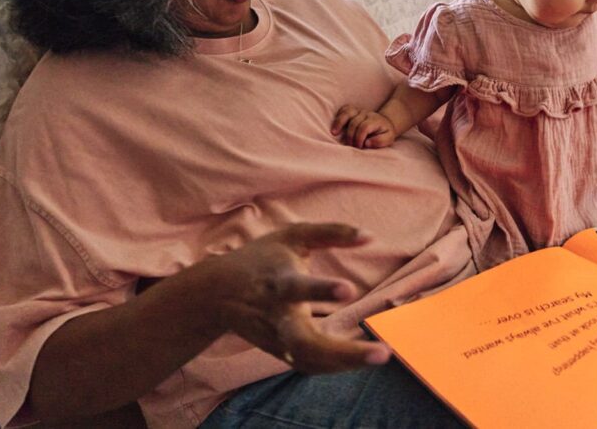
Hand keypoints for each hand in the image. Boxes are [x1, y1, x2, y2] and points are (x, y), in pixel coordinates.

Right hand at [211, 223, 390, 373]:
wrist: (214, 294)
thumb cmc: (261, 258)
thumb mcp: (292, 236)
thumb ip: (332, 232)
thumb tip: (371, 237)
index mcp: (278, 282)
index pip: (297, 287)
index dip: (321, 289)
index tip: (349, 289)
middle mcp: (277, 316)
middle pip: (306, 342)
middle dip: (344, 352)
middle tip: (382, 353)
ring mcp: (277, 339)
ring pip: (310, 360)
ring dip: (347, 362)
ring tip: (381, 354)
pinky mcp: (280, 352)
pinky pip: (311, 365)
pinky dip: (337, 365)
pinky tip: (363, 357)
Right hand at [331, 105, 396, 147]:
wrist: (385, 122)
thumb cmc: (385, 133)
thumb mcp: (388, 139)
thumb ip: (380, 141)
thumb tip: (366, 143)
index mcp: (375, 120)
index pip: (364, 127)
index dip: (359, 138)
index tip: (359, 147)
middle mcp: (366, 114)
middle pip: (354, 122)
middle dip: (351, 136)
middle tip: (351, 146)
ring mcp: (359, 111)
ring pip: (348, 113)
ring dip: (339, 123)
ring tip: (334, 133)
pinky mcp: (354, 110)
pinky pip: (344, 109)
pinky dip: (339, 116)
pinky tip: (335, 125)